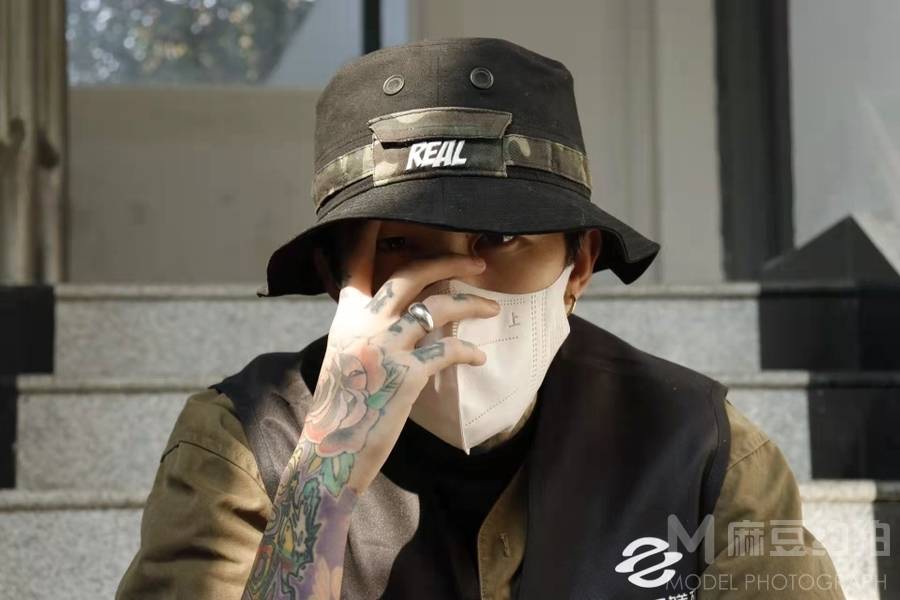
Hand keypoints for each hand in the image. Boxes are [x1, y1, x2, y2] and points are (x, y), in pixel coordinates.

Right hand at [301, 220, 500, 497]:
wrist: (329, 455)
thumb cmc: (340, 412)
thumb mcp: (342, 362)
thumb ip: (362, 334)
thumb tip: (392, 322)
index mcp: (345, 319)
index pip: (357, 266)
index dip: (369, 237)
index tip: (383, 213)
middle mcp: (362, 325)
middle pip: (411, 273)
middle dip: (448, 261)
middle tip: (476, 262)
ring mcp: (384, 347)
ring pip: (437, 306)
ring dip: (471, 303)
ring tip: (492, 306)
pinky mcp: (406, 374)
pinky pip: (448, 350)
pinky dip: (469, 350)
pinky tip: (480, 356)